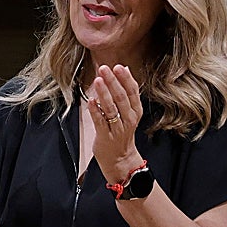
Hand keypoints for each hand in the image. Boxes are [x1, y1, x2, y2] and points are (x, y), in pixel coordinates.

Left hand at [88, 64, 145, 181]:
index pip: (133, 92)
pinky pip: (100, 121)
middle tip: (104, 68)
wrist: (120, 159)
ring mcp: (117, 128)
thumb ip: (126, 91)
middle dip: (113, 82)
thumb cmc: (122, 132)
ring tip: (98, 80)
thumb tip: (124, 67)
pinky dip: (95, 110)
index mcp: (135, 111)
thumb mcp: (129, 111)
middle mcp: (129, 119)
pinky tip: (91, 100)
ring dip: (104, 94)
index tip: (117, 67)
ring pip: (111, 109)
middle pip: (121, 98)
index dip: (125, 79)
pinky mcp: (105, 136)